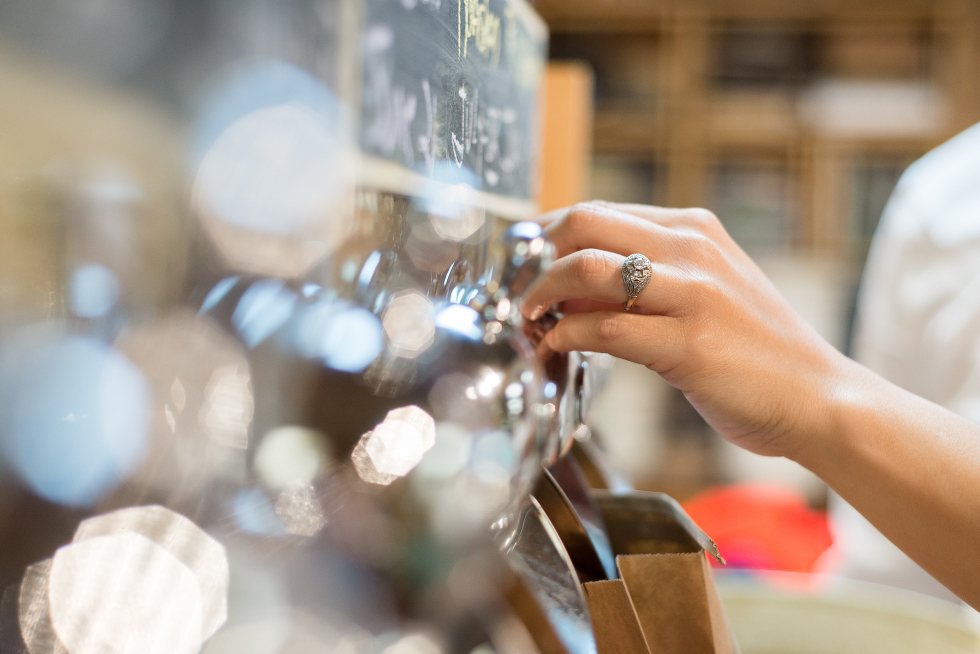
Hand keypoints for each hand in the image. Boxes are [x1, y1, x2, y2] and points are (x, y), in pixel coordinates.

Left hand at [520, 201, 853, 458]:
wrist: (820, 398)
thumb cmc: (754, 351)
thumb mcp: (702, 292)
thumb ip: (643, 278)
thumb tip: (567, 284)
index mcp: (693, 229)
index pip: (596, 211)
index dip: (544, 236)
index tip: (519, 265)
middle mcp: (692, 248)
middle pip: (583, 222)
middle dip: (532, 253)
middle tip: (511, 288)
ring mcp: (693, 293)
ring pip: (588, 267)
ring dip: (540, 291)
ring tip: (526, 317)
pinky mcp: (690, 344)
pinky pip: (606, 328)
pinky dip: (567, 335)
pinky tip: (555, 347)